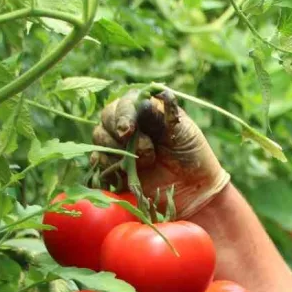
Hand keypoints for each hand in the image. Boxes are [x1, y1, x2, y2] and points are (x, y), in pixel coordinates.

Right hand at [92, 89, 230, 218]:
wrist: (194, 189)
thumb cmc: (192, 156)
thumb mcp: (181, 131)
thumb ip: (159, 117)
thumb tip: (142, 102)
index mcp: (146, 110)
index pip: (125, 103)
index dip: (123, 114)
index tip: (128, 130)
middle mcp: (129, 125)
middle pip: (106, 118)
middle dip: (120, 133)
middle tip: (147, 151)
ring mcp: (119, 146)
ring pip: (100, 138)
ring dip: (119, 151)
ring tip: (147, 163)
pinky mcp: (114, 167)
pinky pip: (97, 162)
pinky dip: (107, 166)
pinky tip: (125, 172)